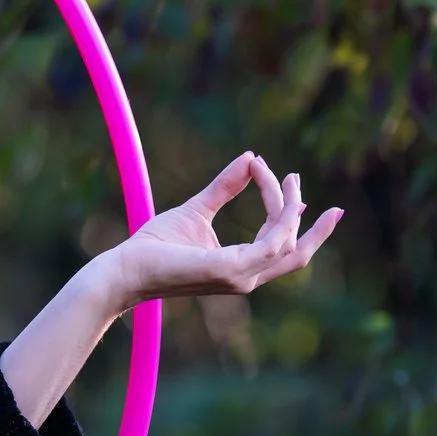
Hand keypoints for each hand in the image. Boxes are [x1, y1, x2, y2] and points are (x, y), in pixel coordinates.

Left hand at [102, 151, 342, 310]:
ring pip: (286, 241)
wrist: (126, 268)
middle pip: (296, 251)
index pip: (279, 242)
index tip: (280, 175)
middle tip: (296, 178)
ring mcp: (240, 276)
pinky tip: (275, 191)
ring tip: (286, 177)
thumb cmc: (156, 246)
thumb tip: (250, 158)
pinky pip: (271, 243)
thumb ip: (224, 188)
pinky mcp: (229, 269)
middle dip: (310, 219)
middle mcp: (246, 277)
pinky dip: (279, 215)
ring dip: (289, 206)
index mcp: (240, 267)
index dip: (286, 211)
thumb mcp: (197, 209)